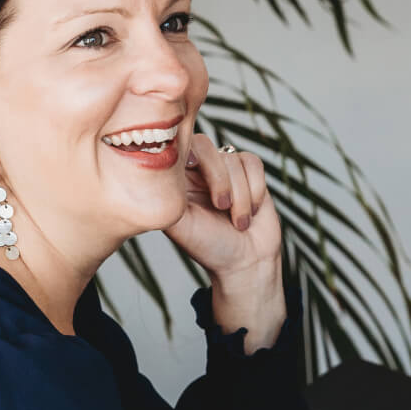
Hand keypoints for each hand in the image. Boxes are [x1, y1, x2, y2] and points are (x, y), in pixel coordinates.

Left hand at [162, 140, 281, 279]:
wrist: (245, 263)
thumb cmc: (209, 247)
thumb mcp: (179, 226)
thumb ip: (166, 197)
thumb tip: (154, 171)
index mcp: (177, 180)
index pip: (177, 148)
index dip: (187, 153)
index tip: (193, 169)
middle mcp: (198, 170)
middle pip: (206, 146)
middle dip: (218, 178)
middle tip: (221, 207)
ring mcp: (225, 170)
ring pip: (233, 160)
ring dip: (240, 195)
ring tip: (238, 222)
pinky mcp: (249, 173)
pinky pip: (254, 164)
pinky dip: (255, 189)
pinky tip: (251, 211)